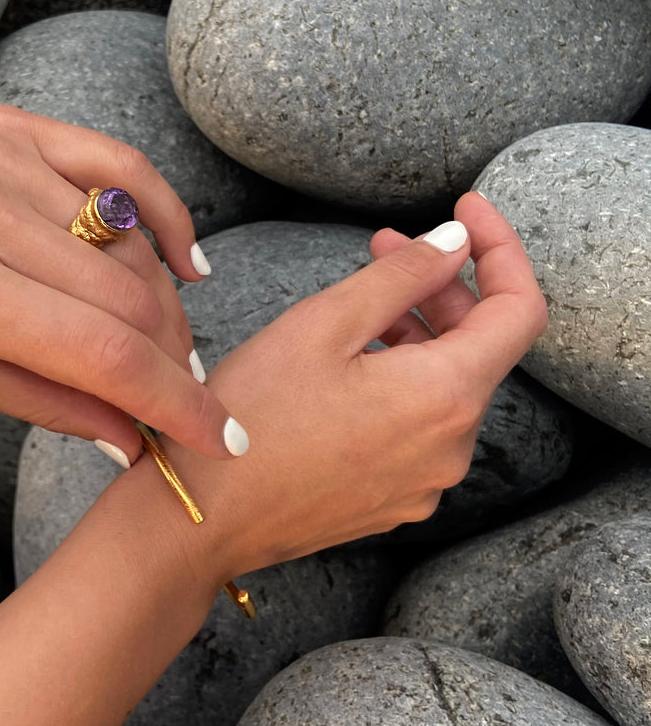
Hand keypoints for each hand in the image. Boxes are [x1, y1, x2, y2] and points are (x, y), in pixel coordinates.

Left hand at [0, 104, 243, 460]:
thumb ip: (43, 402)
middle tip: (180, 394)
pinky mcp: (18, 127)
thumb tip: (133, 439)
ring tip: (163, 344)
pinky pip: (122, 166)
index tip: (222, 437)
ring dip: (165, 306)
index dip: (176, 404)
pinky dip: (165, 216)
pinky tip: (182, 262)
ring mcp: (5, 161)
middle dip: (176, 361)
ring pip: (132, 244)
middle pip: (131, 301)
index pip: (104, 356)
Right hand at [144, 192, 547, 588]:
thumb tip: (457, 242)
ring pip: (446, 388)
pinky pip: (419, 427)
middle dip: (441, 286)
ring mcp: (425, 481)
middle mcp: (452, 447)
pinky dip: (400, 382)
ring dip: (415, 333)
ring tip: (354, 304)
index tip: (467, 209)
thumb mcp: (324, 324)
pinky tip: (347, 364)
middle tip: (383, 244)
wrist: (204, 516)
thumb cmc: (253, 418)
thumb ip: (402, 275)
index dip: (501, 248)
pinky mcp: (395, 499)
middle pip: (480, 348)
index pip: (520, 310)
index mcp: (446, 397)